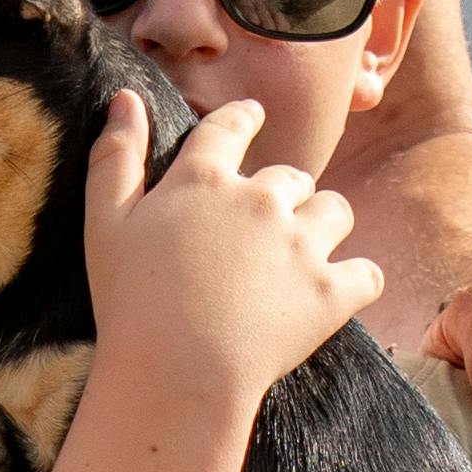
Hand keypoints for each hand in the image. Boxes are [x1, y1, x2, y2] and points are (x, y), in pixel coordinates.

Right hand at [87, 84, 378, 421]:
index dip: (245, 117)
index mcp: (205, 179)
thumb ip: (116, 158)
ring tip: (306, 255)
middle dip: (285, 195)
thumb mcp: (105, 224)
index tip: (254, 114)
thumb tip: (125, 97)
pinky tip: (340, 291)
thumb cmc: (131, 303)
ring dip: (324, 226)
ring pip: (336, 212)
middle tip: (266, 229)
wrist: (177, 374)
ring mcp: (301, 246)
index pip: (231, 127)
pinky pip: (367, 274)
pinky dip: (358, 282)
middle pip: (292, 177)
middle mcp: (261, 200)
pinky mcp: (331, 293)